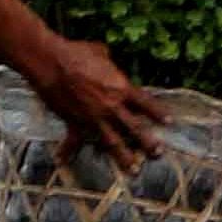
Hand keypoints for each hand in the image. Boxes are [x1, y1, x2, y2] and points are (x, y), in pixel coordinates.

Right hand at [30, 36, 160, 169]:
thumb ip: (107, 61)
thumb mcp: (99, 52)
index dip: (158, 113)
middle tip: (158, 153)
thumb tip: (105, 57)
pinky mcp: (75, 123)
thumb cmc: (76, 53)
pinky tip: (63, 160)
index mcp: (121, 88)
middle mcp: (111, 107)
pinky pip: (72, 141)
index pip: (146, 103)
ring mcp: (94, 118)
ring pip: (113, 142)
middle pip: (135, 128)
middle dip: (148, 143)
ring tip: (134, 170)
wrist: (52, 63)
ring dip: (124, 157)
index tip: (169, 123)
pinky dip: (66, 151)